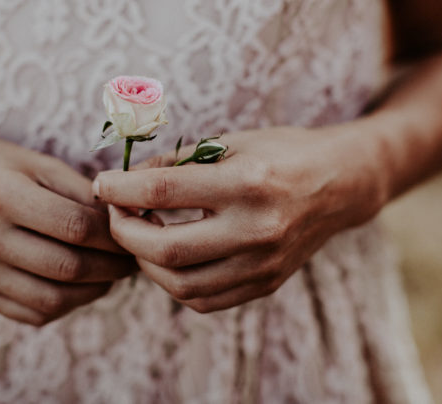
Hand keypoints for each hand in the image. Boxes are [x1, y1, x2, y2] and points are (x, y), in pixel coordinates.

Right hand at [0, 135, 136, 325]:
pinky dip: (66, 305)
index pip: (74, 227)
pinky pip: (32, 313)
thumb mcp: (38, 163)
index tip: (132, 234)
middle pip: (66, 267)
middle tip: (131, 260)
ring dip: (93, 292)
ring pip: (52, 300)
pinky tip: (81, 286)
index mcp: (0, 195)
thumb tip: (124, 221)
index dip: (113, 236)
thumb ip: (81, 192)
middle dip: (111, 268)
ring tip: (111, 275)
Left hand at [93, 125, 387, 312]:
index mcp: (248, 182)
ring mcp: (263, 264)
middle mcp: (257, 229)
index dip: (120, 187)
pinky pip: (204, 300)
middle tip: (116, 213)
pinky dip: (175, 282)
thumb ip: (177, 164)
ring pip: (180, 284)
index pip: (163, 191)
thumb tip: (127, 181)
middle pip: (166, 249)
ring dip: (146, 261)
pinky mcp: (265, 284)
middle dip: (125, 231)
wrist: (340, 184)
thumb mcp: (232, 141)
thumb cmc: (282, 152)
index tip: (101, 183)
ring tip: (141, 235)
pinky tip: (170, 257)